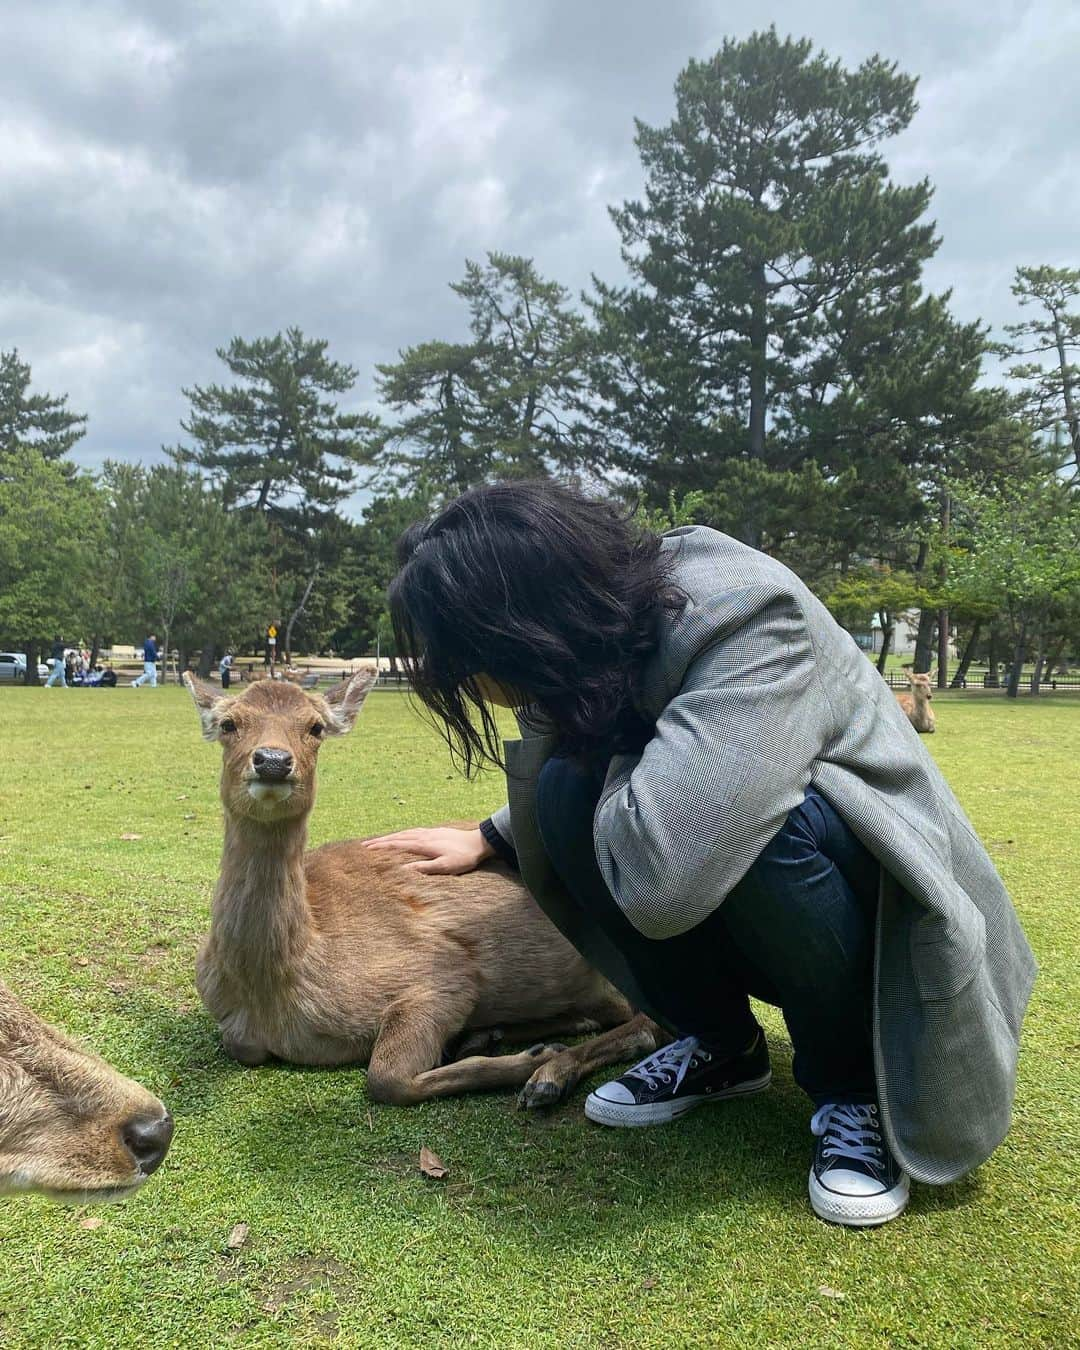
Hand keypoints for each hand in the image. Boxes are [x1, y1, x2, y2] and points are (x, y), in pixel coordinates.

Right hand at [362, 826, 493, 875]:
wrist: (479, 842)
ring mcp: (429, 832)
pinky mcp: (435, 831)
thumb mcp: (445, 866)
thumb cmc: (463, 857)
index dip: (381, 847)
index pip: (397, 845)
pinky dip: (402, 833)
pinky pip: (413, 831)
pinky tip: (402, 834)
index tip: (367, 849)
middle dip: (381, 841)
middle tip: (364, 845)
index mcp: (423, 845)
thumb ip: (425, 868)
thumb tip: (403, 869)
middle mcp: (424, 836)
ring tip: (378, 840)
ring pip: (404, 833)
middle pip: (397, 837)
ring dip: (390, 836)